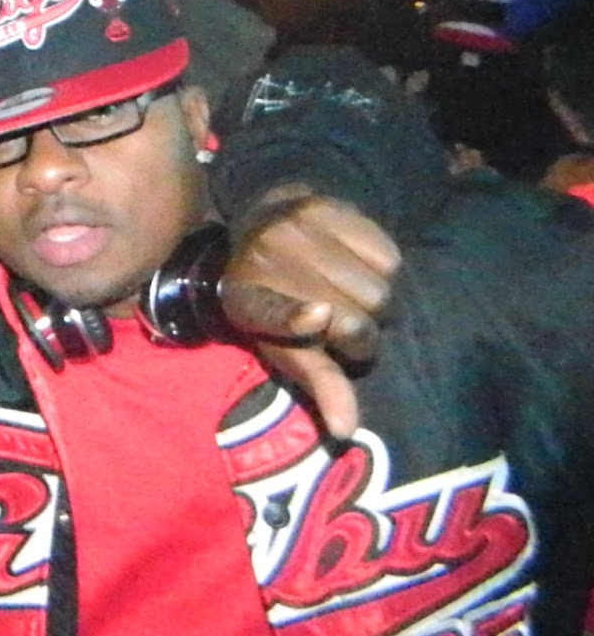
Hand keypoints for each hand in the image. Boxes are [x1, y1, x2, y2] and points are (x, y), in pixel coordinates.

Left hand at [219, 188, 399, 440]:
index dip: (297, 318)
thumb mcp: (283, 345)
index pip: (275, 313)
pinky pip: (388, 255)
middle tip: (343, 326)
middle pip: (357, 319)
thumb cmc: (273, 300)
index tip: (320, 318)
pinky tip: (354, 264)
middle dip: (361, 333)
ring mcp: (295, 227)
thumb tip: (348, 431)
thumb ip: (317, 383)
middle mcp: (268, 259)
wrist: (256, 226)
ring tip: (347, 294)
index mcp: (248, 302)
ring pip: (380, 289)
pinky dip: (382, 268)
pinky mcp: (326, 204)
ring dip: (375, 301)